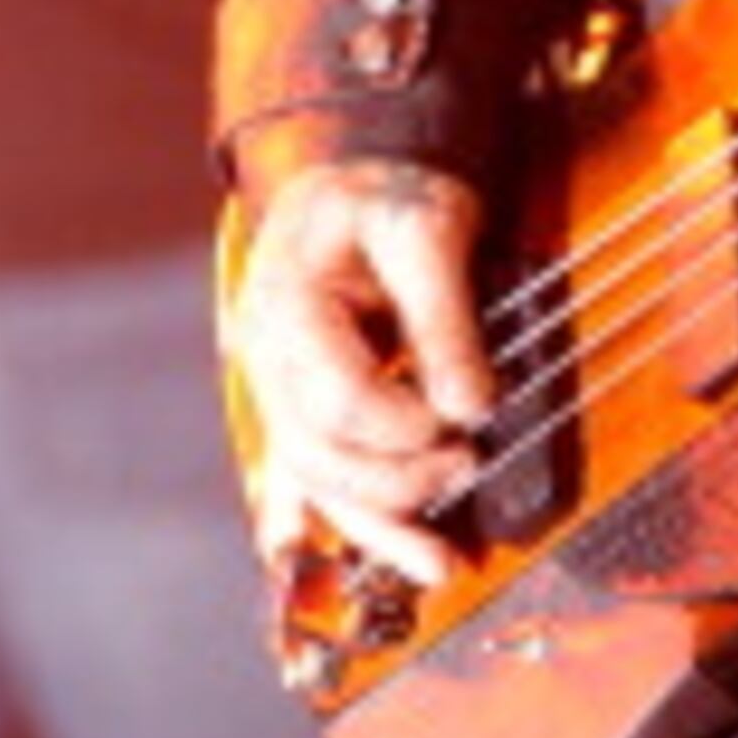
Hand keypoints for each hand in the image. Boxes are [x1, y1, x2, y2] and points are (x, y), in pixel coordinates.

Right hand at [226, 155, 493, 587]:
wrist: (362, 175)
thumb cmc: (391, 191)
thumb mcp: (426, 229)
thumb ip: (443, 318)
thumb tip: (470, 409)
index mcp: (285, 305)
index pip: (334, 397)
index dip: (401, 424)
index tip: (464, 420)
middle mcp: (267, 358)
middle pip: (317, 454)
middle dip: (395, 480)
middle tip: (467, 466)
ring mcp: (279, 389)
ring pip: (315, 481)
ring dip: (377, 526)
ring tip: (441, 562)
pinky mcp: (305, 409)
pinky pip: (318, 479)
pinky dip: (352, 524)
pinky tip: (382, 562)